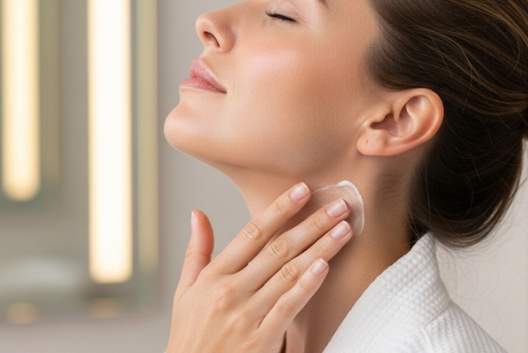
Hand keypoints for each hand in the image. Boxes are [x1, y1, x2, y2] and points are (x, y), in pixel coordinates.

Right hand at [167, 183, 353, 352]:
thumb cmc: (191, 335)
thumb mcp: (184, 291)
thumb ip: (196, 251)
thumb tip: (198, 214)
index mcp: (213, 275)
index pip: (251, 233)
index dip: (279, 209)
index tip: (302, 190)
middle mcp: (230, 291)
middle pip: (278, 249)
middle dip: (312, 224)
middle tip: (339, 205)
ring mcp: (247, 315)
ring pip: (290, 273)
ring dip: (320, 249)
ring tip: (343, 230)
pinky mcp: (262, 339)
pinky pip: (289, 307)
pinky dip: (308, 286)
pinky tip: (324, 267)